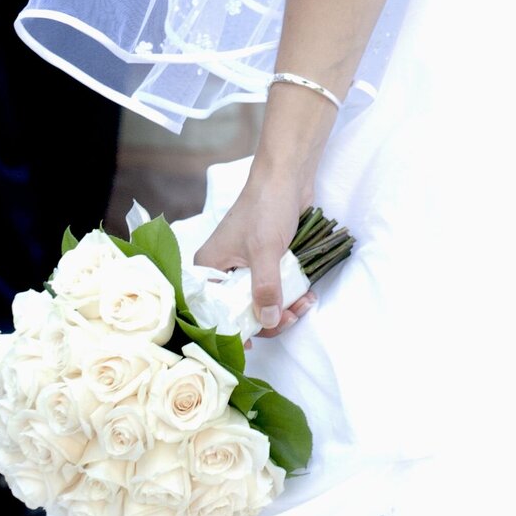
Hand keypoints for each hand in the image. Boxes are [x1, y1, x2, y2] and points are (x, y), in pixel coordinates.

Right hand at [195, 173, 316, 336]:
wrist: (288, 175)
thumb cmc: (267, 206)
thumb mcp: (264, 251)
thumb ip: (265, 288)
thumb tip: (267, 321)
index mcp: (209, 268)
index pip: (215, 312)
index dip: (234, 329)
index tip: (257, 340)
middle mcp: (223, 270)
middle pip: (241, 309)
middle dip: (269, 317)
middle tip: (292, 315)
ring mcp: (245, 266)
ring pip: (261, 300)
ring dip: (284, 307)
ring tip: (304, 302)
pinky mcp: (265, 261)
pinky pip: (274, 287)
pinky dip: (289, 294)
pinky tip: (306, 295)